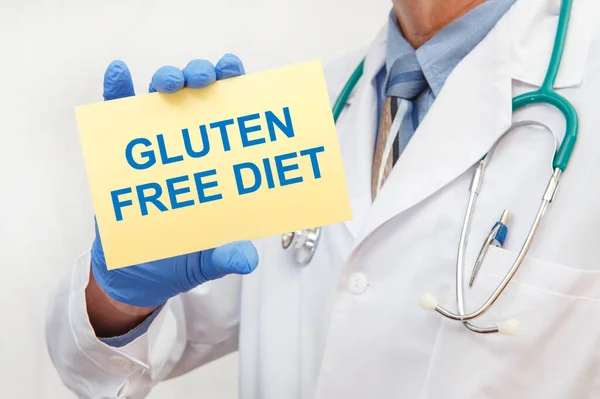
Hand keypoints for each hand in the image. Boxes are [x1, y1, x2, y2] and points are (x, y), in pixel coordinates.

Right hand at [92, 55, 256, 308]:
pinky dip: (116, 93)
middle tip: (203, 78)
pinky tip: (119, 74)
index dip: (236, 89)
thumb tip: (246, 258)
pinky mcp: (122, 155)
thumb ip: (225, 256)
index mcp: (218, 163)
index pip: (230, 117)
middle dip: (202, 77)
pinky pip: (117, 118)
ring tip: (169, 83)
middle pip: (198, 98)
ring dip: (166, 80)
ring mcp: (155, 146)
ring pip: (162, 100)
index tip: (237, 73)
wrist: (137, 275)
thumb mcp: (208, 260)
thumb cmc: (180, 259)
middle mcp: (189, 146)